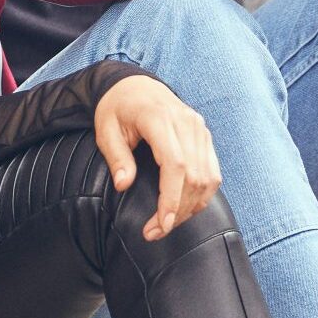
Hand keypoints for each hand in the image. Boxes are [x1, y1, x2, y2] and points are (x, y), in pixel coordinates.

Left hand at [93, 73, 220, 241]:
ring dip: (191, 206)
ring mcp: (199, 128)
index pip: (175, 165)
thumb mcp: (105, 130)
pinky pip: (212, 172)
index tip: (161, 225)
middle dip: (177, 210)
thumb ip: (116, 157)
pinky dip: (202, 194)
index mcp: (159, 118)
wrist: (134, 85)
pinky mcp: (204, 136)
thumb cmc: (117, 108)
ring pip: (207, 177)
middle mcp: (186, 122)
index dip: (171, 199)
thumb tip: (123, 184)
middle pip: (193, 176)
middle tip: (156, 231)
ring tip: (167, 223)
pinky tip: (184, 207)